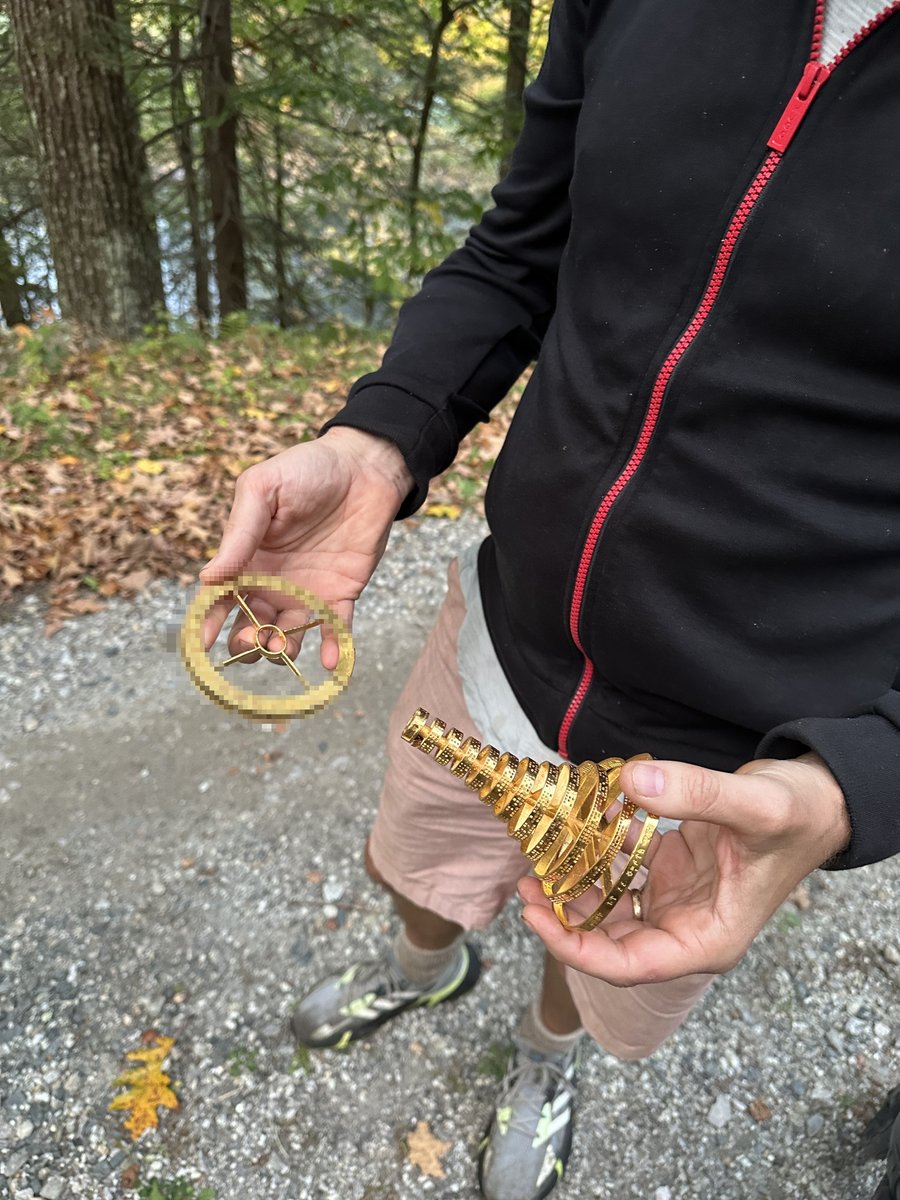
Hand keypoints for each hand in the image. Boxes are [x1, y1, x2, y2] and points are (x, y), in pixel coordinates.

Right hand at [198, 427, 413, 668]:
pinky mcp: (341, 594)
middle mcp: (271, 583)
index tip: (202, 644)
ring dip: (283, 650)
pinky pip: (335, 629)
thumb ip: (239, 533)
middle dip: (248, 643)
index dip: (208, 622)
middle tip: (256, 641)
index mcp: (246, 559)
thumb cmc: (306, 470)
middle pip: (251, 627)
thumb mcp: (263, 490)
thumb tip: (208, 577)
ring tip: (284, 649)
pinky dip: (334, 648)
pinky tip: (332, 662)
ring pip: (288, 636)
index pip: (219, 599)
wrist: (363, 466)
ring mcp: (306, 592)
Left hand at [518, 752, 850, 984]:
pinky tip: (579, 817)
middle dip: (564, 915)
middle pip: (610, 939)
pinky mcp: (673, 867)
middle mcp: (687, 926)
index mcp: (707, 940)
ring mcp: (677, 898)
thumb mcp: (755, 806)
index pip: (629, 966)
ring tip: (539, 849)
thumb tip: (632, 781)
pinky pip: (625, 863)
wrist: (822, 798)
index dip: (576, 949)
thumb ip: (695, 793)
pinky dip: (601, 845)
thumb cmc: (800, 816)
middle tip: (524, 879)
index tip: (536, 916)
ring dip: (576, 880)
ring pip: (612, 901)